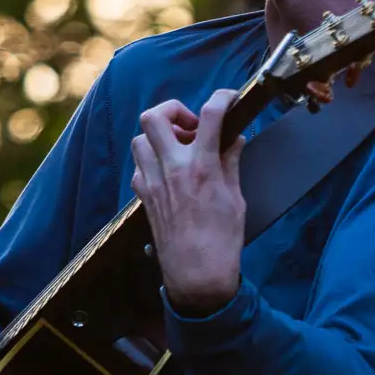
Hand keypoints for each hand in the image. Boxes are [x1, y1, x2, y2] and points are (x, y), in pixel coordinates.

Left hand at [132, 90, 245, 314]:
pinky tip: (167, 171)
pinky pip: (138, 165)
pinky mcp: (144, 196)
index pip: (209, 115)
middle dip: (173, 110)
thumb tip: (233, 139)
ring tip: (179, 148)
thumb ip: (231, 162)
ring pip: (140, 138)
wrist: (197, 276)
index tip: (228, 98)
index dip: (221, 98)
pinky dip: (151, 161)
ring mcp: (153, 182)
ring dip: (158, 136)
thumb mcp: (236, 198)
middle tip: (190, 125)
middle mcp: (172, 169)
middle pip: (154, 116)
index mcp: (201, 167)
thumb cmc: (221, 242)